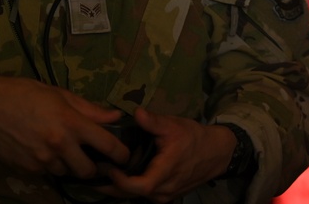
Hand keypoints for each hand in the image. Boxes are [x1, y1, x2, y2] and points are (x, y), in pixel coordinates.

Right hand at [0, 73, 127, 177]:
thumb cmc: (26, 93)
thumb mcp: (60, 94)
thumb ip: (90, 108)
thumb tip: (115, 116)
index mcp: (71, 122)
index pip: (107, 145)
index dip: (121, 153)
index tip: (124, 156)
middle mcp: (59, 144)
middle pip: (88, 170)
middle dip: (93, 166)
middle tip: (91, 157)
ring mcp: (42, 160)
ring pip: (66, 172)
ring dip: (68, 164)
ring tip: (61, 148)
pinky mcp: (27, 169)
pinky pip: (47, 172)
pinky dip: (49, 165)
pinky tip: (42, 149)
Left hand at [96, 108, 237, 202]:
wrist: (216, 153)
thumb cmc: (194, 138)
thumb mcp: (174, 126)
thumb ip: (153, 121)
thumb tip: (136, 112)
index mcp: (166, 173)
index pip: (139, 186)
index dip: (120, 181)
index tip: (107, 167)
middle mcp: (164, 190)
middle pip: (131, 194)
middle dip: (111, 185)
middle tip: (92, 172)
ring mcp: (165, 196)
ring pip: (136, 196)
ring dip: (118, 187)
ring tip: (101, 173)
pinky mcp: (165, 196)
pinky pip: (143, 195)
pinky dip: (129, 187)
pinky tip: (118, 176)